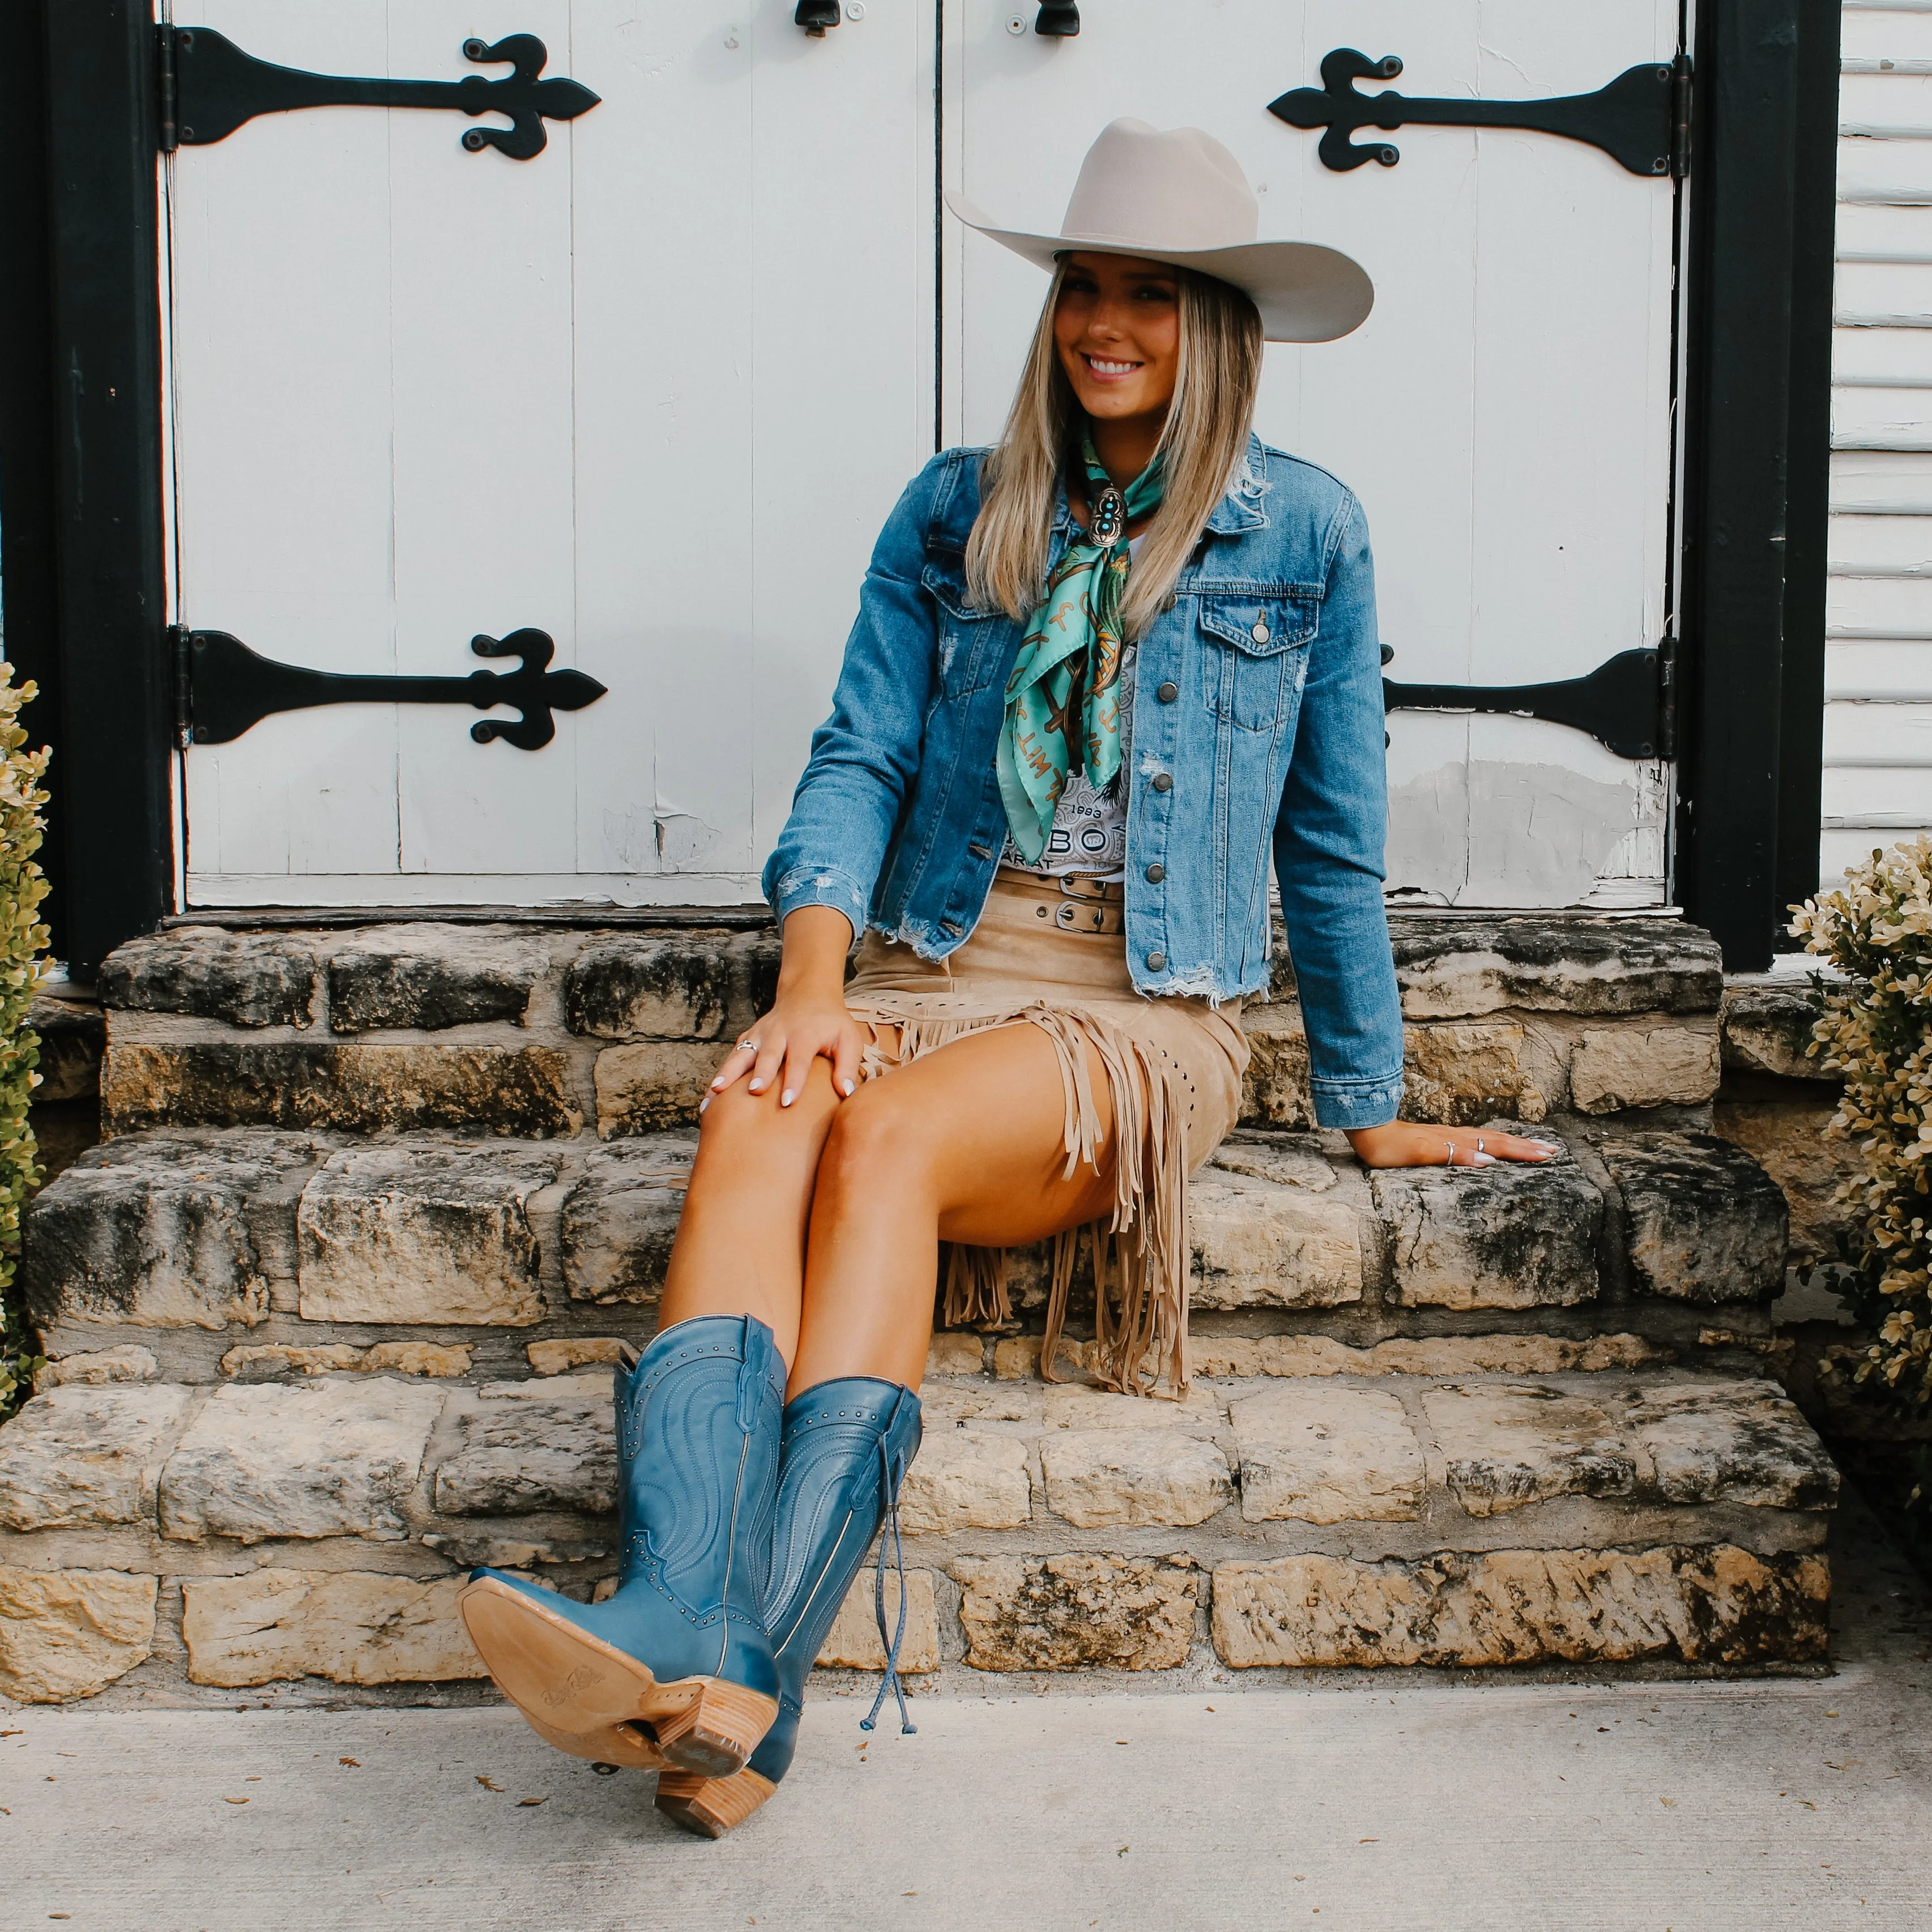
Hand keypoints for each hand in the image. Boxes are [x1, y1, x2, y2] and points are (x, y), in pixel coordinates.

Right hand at [703, 905, 866, 1111]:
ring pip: (742, 1055)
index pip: (798, 1060)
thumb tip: (846, 1093)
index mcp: (805, 1035)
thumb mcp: (849, 1039)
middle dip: (759, 1074)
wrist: (807, 995)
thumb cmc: (831, 1024)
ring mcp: (760, 1035)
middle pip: (767, 1055)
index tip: (787, 1101)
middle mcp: (779, 1034)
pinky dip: (721, 1074)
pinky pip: (733, 1056)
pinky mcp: (748, 1038)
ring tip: (714, 1093)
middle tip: (753, 1093)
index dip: (793, 1080)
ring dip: (728, 1074)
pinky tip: (709, 1096)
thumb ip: (848, 1065)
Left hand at [1344, 1123, 1556, 1168]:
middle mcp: (1455, 1136)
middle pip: (1497, 1140)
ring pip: (1488, 1137)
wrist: (1367, 1130)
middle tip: (1553, 1150)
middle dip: (1525, 1146)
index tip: (1548, 1154)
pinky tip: (1492, 1146)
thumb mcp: (1419, 1154)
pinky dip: (1491, 1142)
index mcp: (1455, 1141)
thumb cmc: (1389, 1147)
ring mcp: (1448, 1136)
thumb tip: (1487, 1161)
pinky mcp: (1439, 1139)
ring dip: (1513, 1142)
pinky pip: (1474, 1139)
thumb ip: (1452, 1156)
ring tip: (1533, 1145)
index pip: (1496, 1146)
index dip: (1522, 1151)